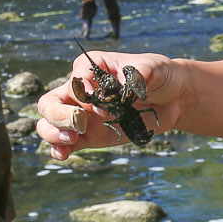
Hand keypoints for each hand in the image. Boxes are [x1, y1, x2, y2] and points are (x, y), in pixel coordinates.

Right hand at [37, 50, 181, 156]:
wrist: (173, 99)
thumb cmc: (160, 76)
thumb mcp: (155, 69)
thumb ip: (142, 74)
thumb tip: (132, 86)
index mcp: (92, 68)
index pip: (75, 79)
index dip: (85, 93)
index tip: (104, 103)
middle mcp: (81, 90)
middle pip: (50, 102)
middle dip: (59, 115)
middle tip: (80, 124)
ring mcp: (82, 114)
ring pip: (49, 123)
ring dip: (54, 133)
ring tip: (71, 140)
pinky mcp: (89, 134)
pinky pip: (65, 143)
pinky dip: (59, 149)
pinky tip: (64, 154)